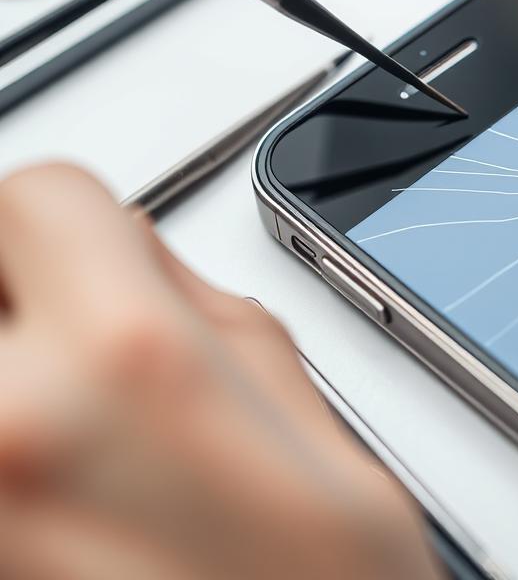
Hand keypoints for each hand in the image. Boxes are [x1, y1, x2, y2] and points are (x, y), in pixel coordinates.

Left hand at [0, 164, 441, 579]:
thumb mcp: (307, 416)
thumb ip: (200, 306)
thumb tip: (131, 258)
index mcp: (132, 358)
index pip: (32, 195)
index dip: (66, 228)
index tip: (73, 261)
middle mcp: (16, 425)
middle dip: (15, 300)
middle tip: (55, 346)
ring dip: (10, 398)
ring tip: (64, 440)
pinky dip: (11, 472)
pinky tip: (62, 502)